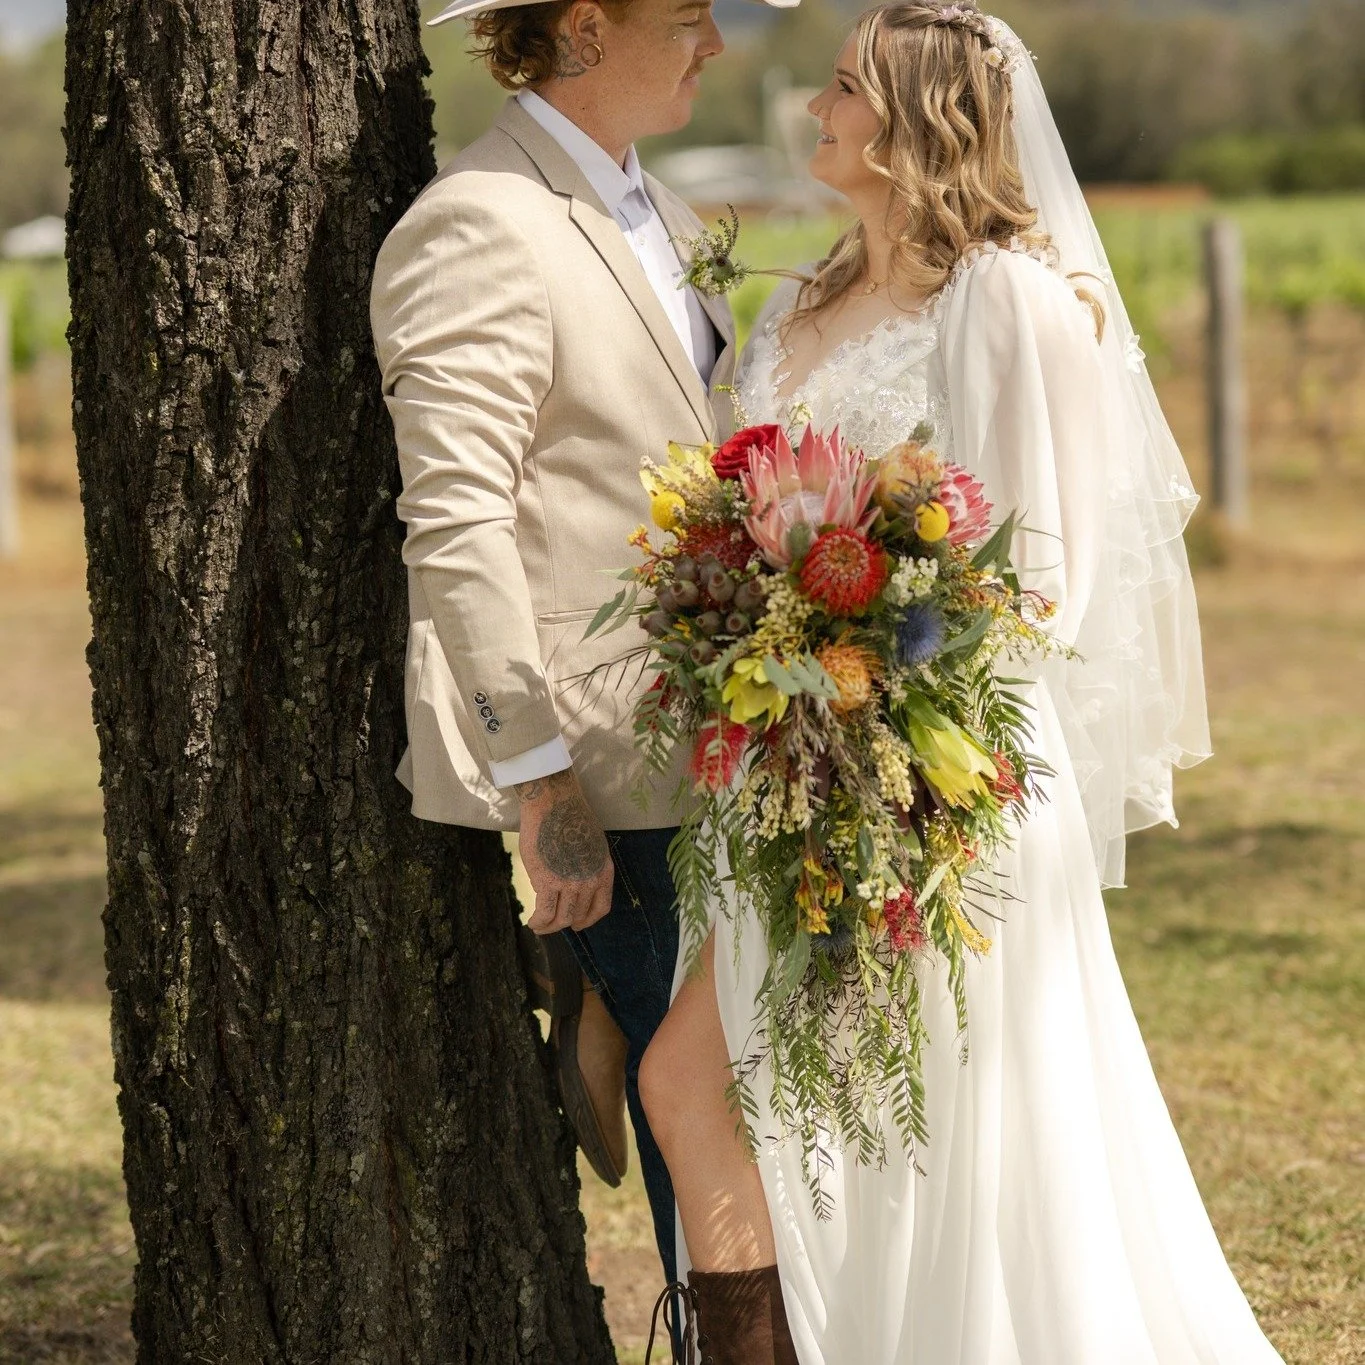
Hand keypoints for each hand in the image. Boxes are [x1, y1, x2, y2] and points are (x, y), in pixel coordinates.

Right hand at [516, 768, 613, 935]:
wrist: (553, 803)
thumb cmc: (569, 816)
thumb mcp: (592, 843)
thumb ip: (588, 865)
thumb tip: (577, 879)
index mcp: (603, 871)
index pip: (601, 908)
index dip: (588, 920)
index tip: (579, 924)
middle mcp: (590, 881)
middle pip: (579, 915)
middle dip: (565, 923)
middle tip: (553, 923)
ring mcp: (570, 884)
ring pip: (561, 919)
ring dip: (549, 927)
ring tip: (540, 925)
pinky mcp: (548, 883)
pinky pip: (545, 913)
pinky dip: (538, 922)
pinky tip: (532, 922)